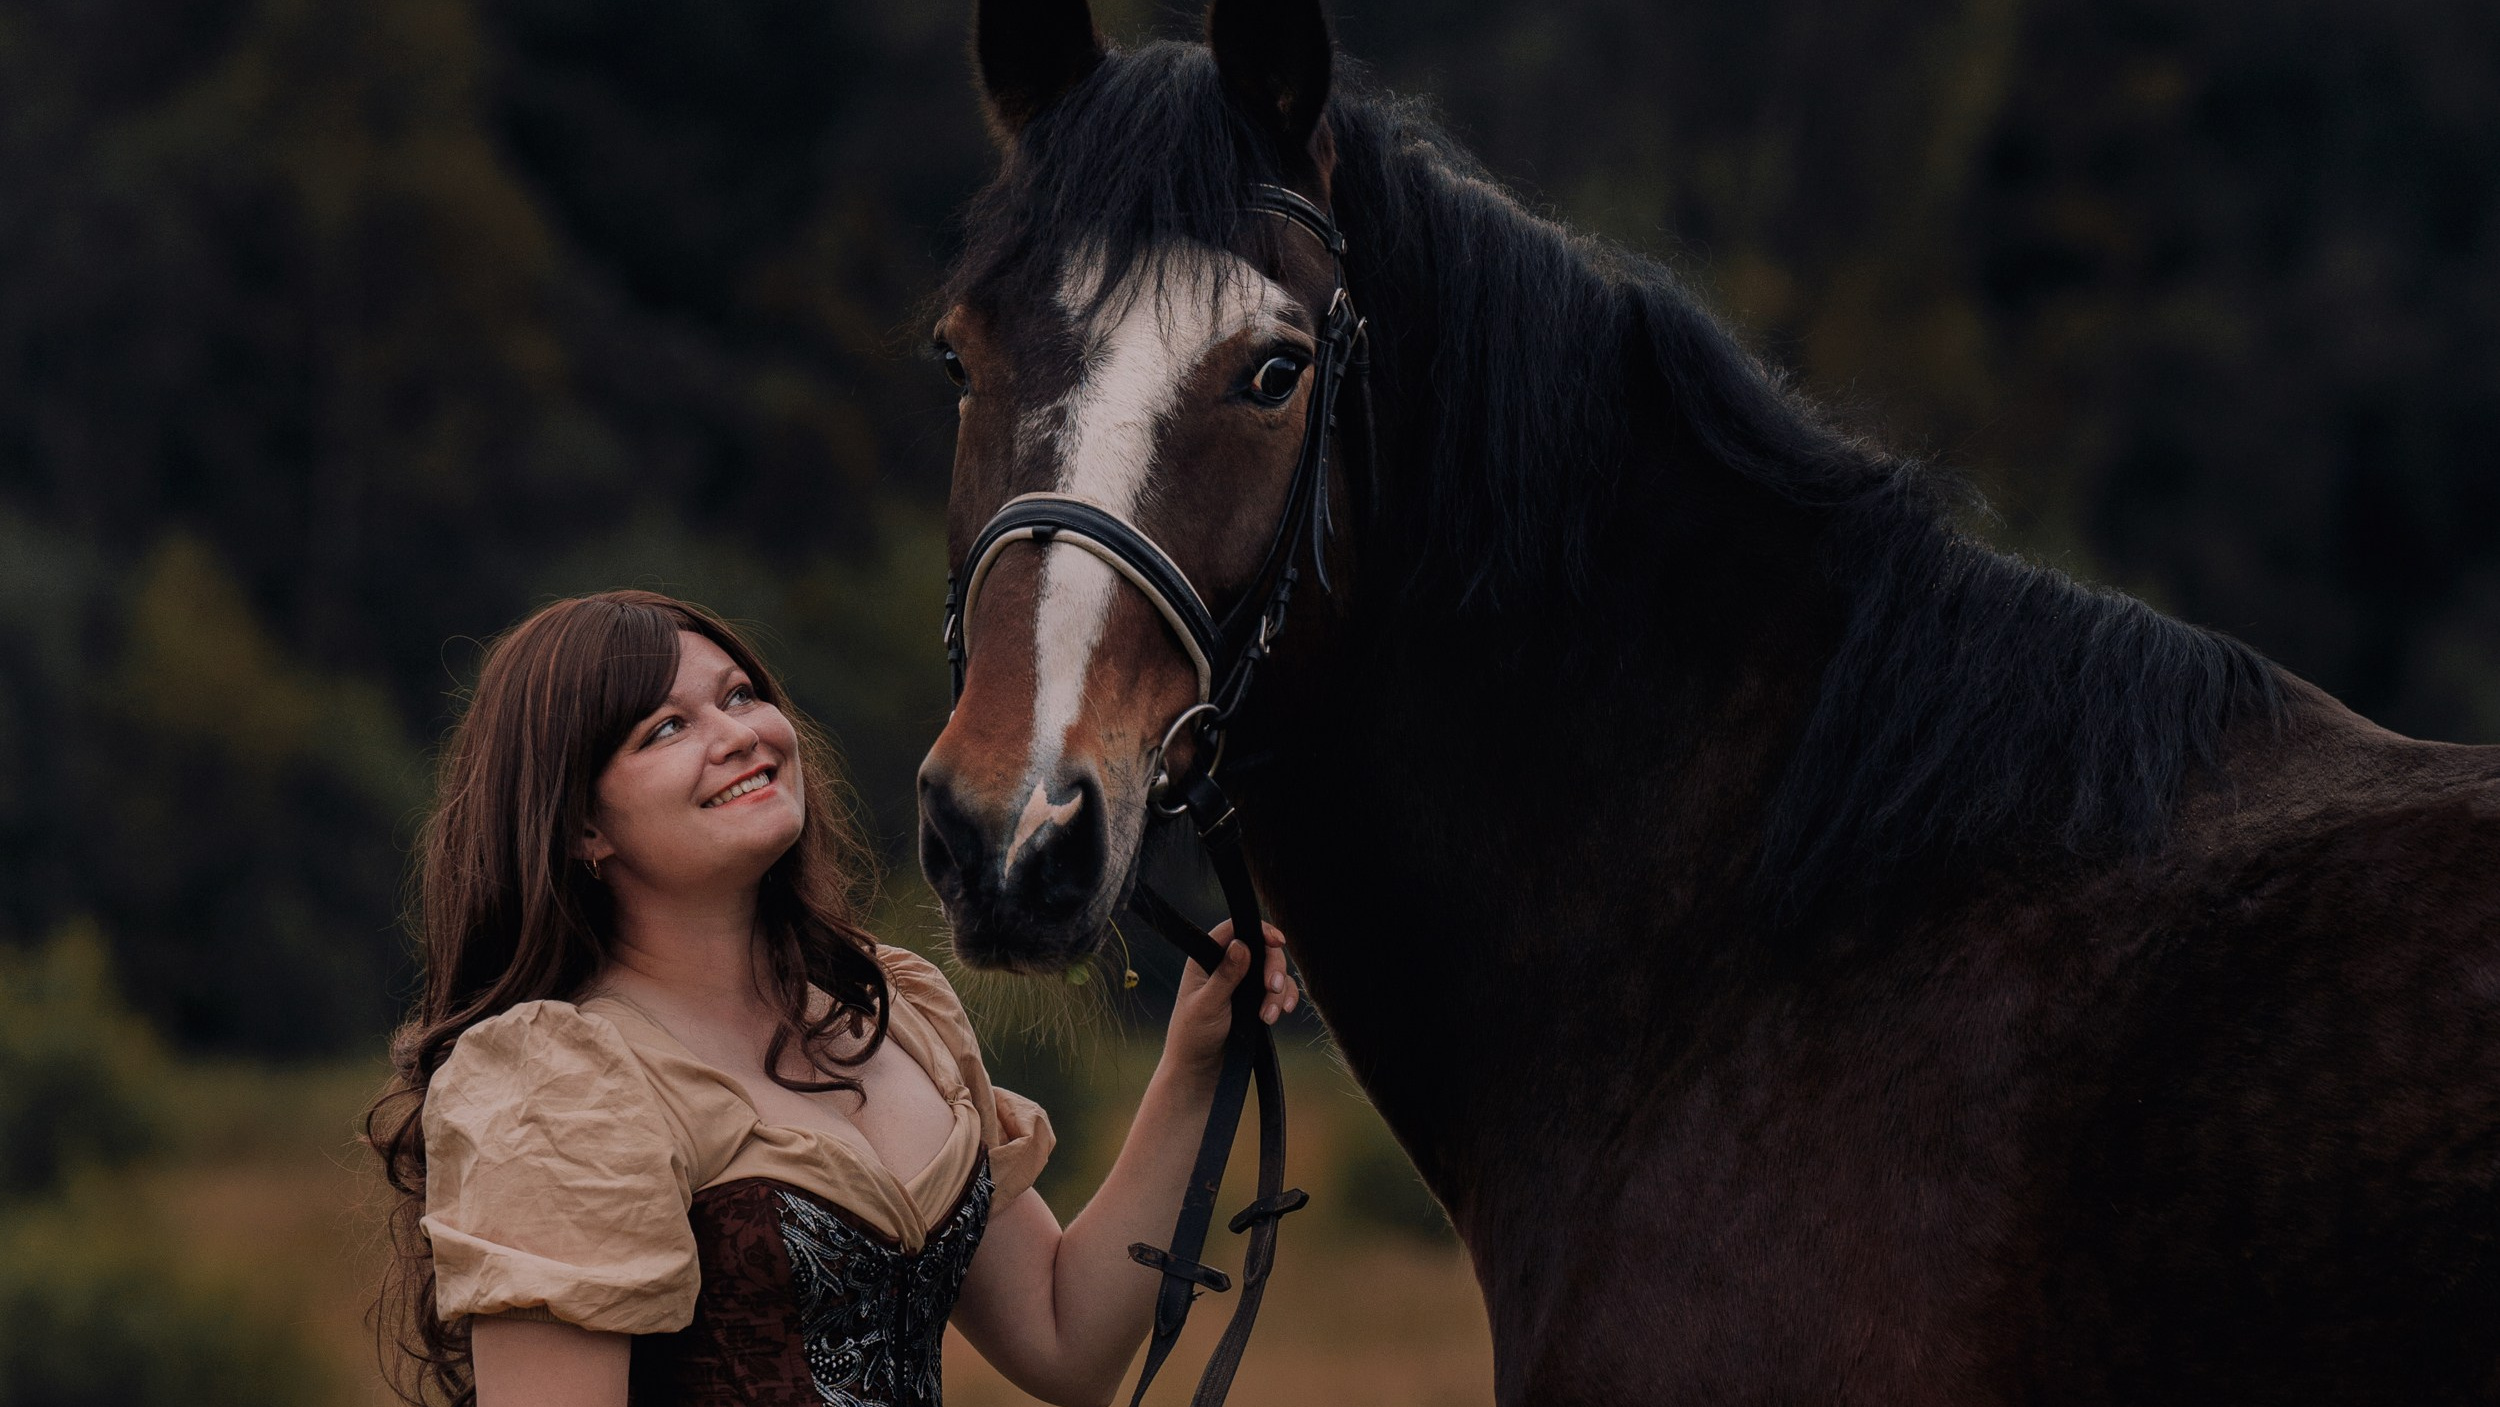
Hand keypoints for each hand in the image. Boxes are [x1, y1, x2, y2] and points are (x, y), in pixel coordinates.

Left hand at [1164, 920, 1299, 1070]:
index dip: (1258, 930)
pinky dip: (1285, 999)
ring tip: (1269, 1016)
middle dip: (1273, 968)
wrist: (1200, 1070)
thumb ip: (1226, 976)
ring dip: (1278, 991)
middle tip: (1273, 988)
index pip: (1234, 930)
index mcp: (1206, 959)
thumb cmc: (1193, 1036)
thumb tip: (1241, 944)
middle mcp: (1226, 966)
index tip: (1277, 941)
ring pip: (1273, 971)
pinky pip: (1280, 991)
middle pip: (1261, 949)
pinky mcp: (1256, 1001)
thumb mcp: (1208, 1005)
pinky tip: (1282, 1012)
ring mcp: (1243, 983)